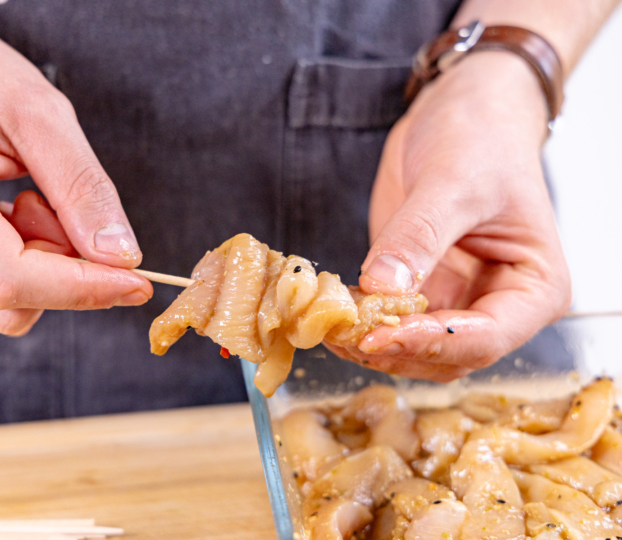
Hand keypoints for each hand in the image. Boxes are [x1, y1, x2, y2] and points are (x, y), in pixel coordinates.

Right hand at [0, 0, 151, 334]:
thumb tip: (120, 258)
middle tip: (64, 207)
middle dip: (64, 273)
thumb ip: (83, 189)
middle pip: (8, 304)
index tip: (137, 282)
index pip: (11, 279)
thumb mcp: (41, 113)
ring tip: (31, 197)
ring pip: (2, 306)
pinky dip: (24, 263)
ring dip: (43, 268)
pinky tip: (13, 212)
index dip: (83, 289)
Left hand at [326, 52, 570, 380]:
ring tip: (331, 325)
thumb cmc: (482, 140)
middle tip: (345, 334)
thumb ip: (419, 236)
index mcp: (534, 288)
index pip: (485, 337)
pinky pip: (390, 322)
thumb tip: (382, 285)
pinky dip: (361, 324)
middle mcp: (498, 306)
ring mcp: (456, 301)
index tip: (381, 334)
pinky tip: (334, 311)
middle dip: (396, 349)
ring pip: (415, 349)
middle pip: (447, 356)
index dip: (432, 341)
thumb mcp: (454, 182)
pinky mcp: (418, 291)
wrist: (463, 111)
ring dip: (373, 344)